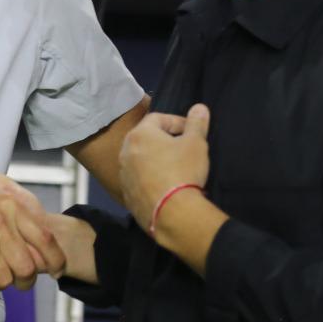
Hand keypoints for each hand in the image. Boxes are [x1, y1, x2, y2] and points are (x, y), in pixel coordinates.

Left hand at [118, 104, 210, 231]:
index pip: (158, 118)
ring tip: (174, 168)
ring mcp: (123, 174)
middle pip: (146, 138)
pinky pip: (139, 179)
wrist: (172, 214)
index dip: (177, 122)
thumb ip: (197, 123)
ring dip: (155, 160)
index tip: (192, 131)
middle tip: (183, 148)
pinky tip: (165, 185)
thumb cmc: (183, 171)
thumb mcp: (196, 143)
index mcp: (139, 134)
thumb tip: (199, 107)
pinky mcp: (126, 194)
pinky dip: (150, 178)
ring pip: (140, 159)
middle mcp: (125, 151)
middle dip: (164, 140)